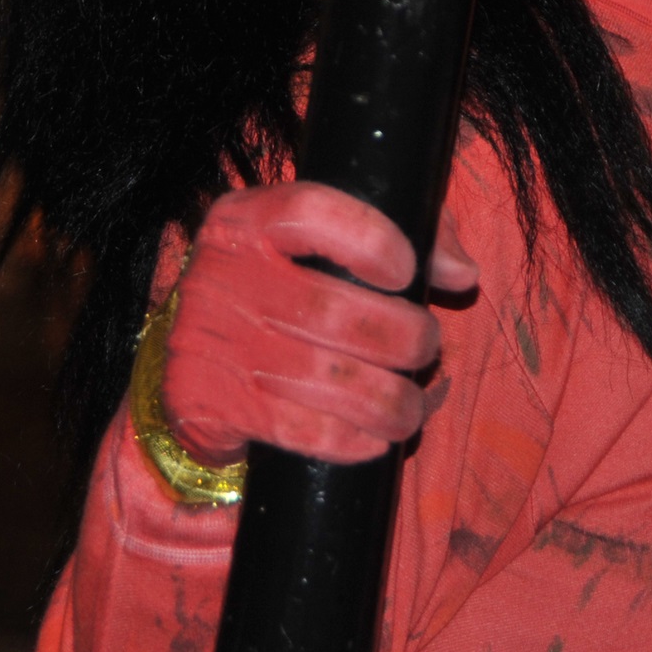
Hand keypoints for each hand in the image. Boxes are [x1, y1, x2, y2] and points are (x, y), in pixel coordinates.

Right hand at [161, 182, 478, 465]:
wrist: (190, 359)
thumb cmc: (286, 285)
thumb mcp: (333, 238)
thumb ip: (412, 233)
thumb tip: (460, 273)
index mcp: (250, 219)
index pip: (309, 212)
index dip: (371, 241)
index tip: (408, 272)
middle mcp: (223, 275)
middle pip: (330, 310)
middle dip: (401, 337)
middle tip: (426, 346)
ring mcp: (211, 342)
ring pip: (322, 378)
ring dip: (387, 400)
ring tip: (411, 406)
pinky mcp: (208, 404)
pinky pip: (297, 429)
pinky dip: (349, 440)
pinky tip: (374, 437)